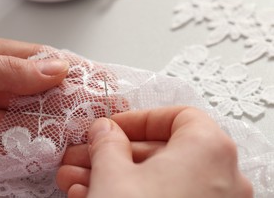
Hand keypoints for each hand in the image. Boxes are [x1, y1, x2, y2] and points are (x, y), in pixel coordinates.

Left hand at [0, 31, 68, 178]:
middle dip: (49, 106)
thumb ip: (6, 70)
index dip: (54, 68)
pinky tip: (27, 157)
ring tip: (60, 138)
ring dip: (32, 134)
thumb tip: (53, 68)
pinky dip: (8, 159)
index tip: (84, 77)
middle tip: (79, 113)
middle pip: (21, 98)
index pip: (23, 61)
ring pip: (9, 129)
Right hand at [57, 106, 252, 197]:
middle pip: (161, 152)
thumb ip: (107, 142)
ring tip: (76, 181)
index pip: (177, 116)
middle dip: (112, 153)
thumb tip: (104, 130)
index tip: (111, 127)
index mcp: (208, 150)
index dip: (139, 119)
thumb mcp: (112, 175)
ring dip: (113, 176)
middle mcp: (221, 180)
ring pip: (157, 181)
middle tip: (83, 155)